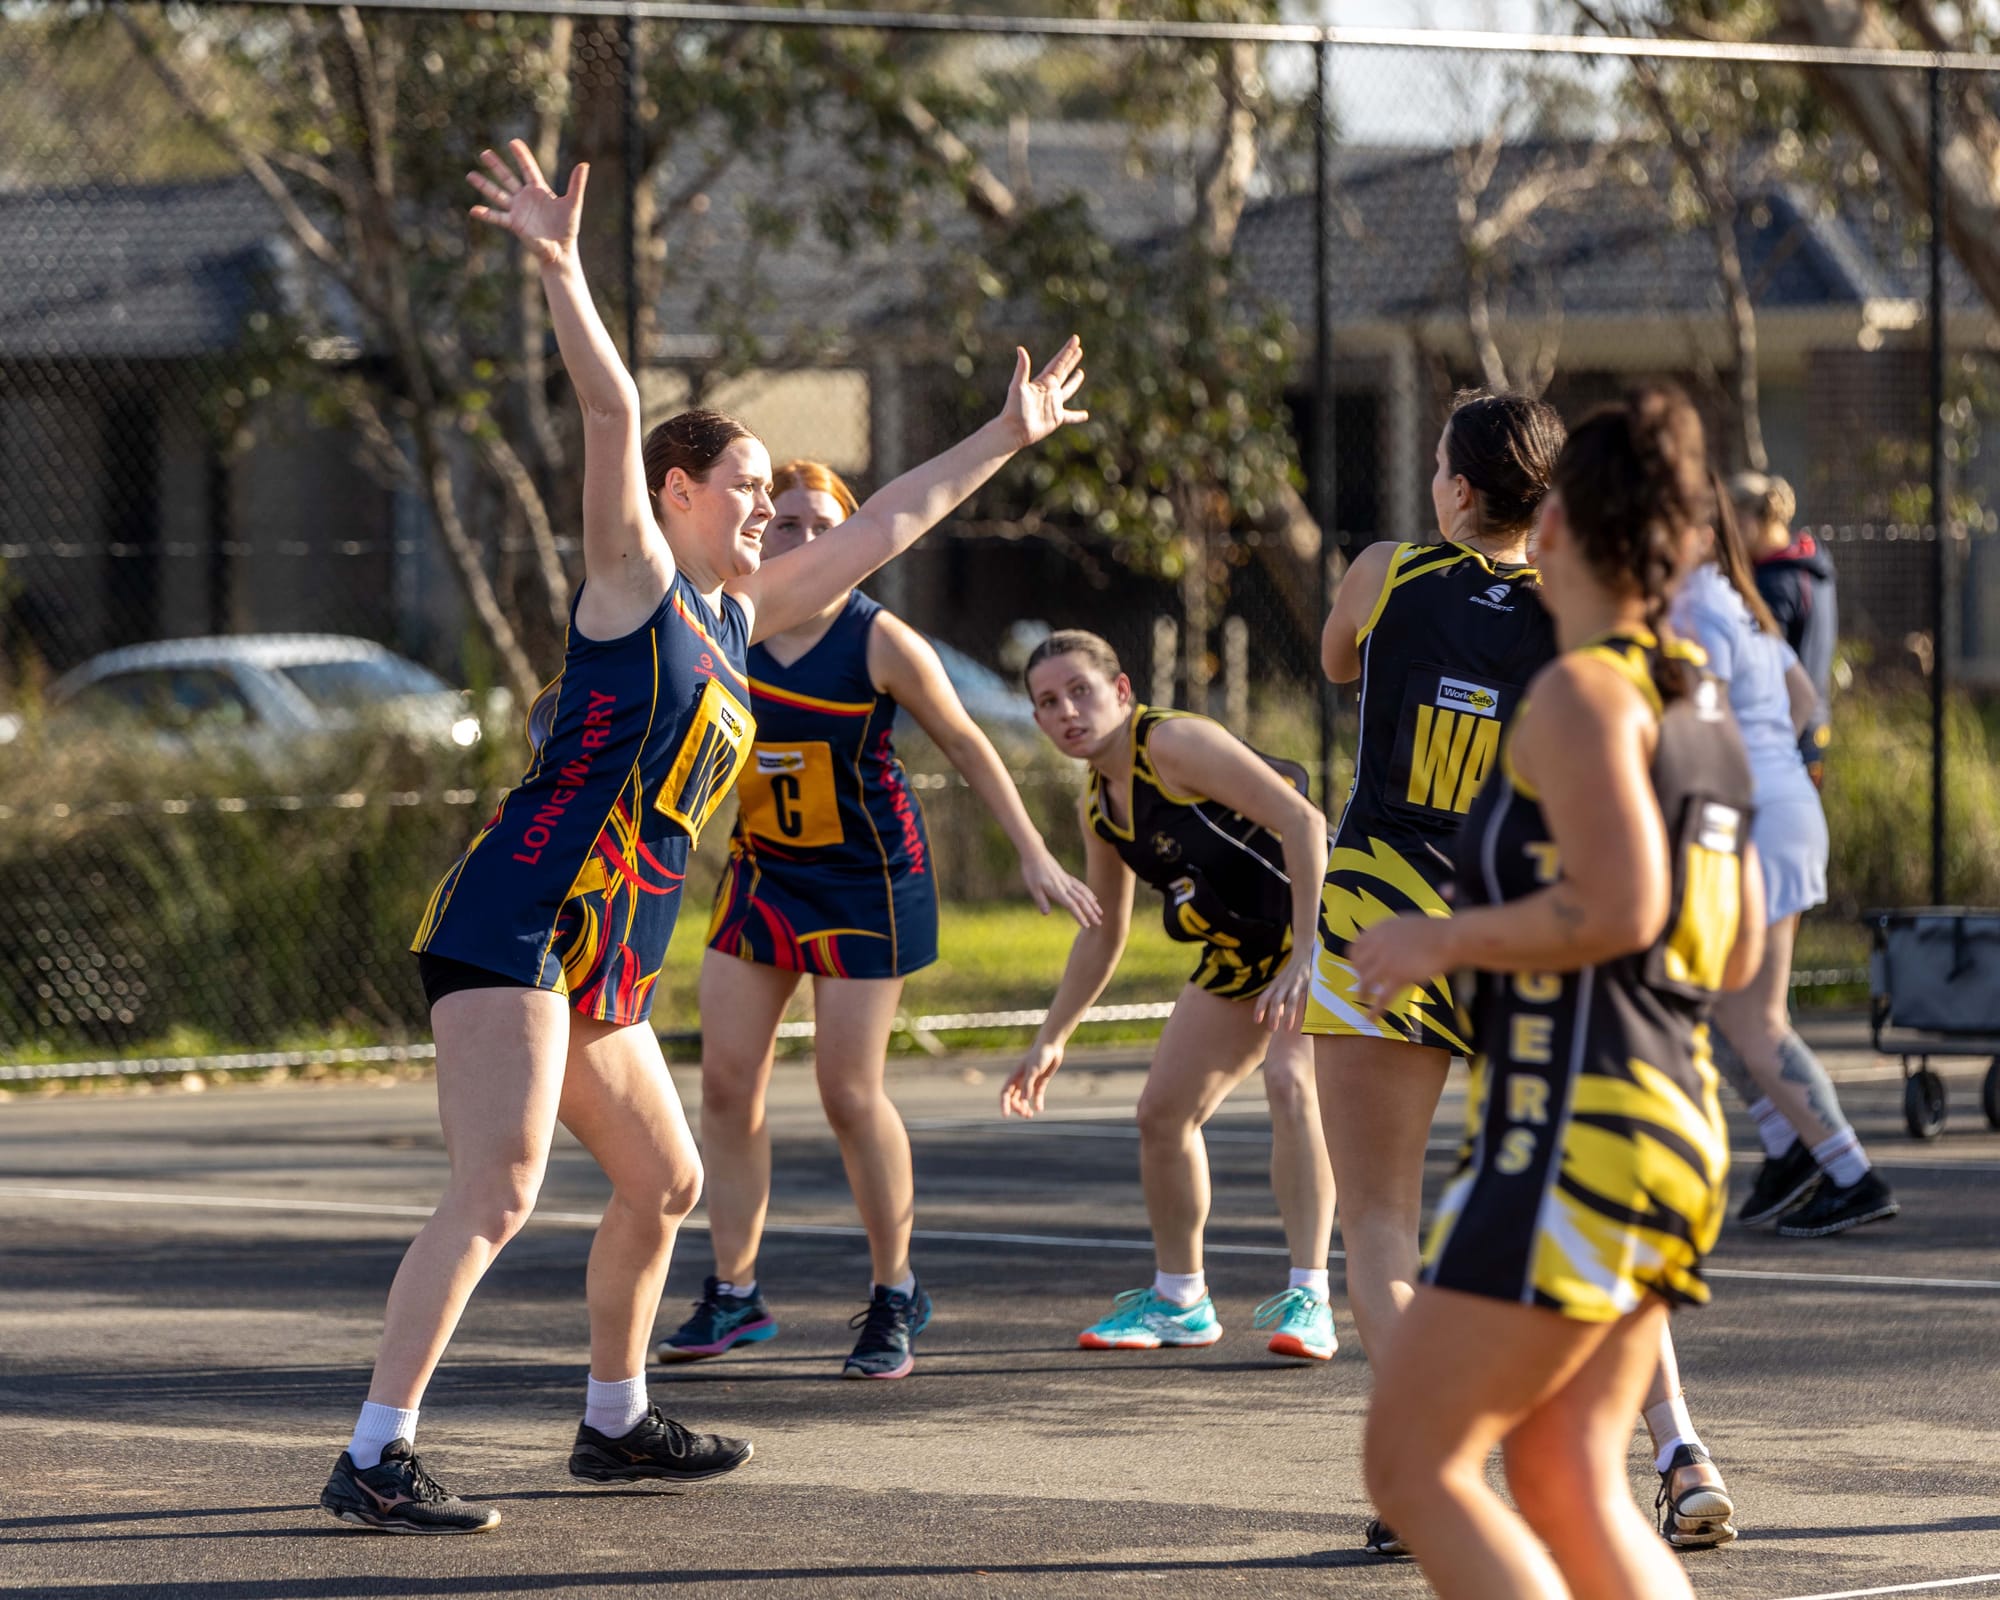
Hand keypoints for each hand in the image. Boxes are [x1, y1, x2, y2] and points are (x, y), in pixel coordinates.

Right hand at [467, 140, 586, 267]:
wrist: (561, 249)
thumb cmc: (568, 226)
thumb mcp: (573, 203)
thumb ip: (576, 184)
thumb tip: (584, 164)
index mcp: (539, 190)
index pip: (528, 168)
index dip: (521, 155)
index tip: (513, 142)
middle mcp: (525, 197)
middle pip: (508, 178)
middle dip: (496, 166)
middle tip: (483, 153)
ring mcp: (518, 210)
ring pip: (498, 194)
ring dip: (484, 185)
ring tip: (470, 175)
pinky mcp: (514, 224)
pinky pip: (497, 217)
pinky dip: (486, 214)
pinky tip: (473, 210)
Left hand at [997, 337, 1087, 449]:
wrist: (1013, 429)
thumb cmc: (1014, 408)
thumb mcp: (1018, 386)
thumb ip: (1022, 368)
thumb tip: (1020, 348)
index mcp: (1043, 381)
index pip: (1058, 362)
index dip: (1067, 351)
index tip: (1075, 339)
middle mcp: (1049, 391)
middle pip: (1063, 371)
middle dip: (1071, 360)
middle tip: (1079, 349)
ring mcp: (1053, 404)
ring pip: (1067, 390)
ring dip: (1074, 382)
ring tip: (1081, 373)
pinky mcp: (1056, 418)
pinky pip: (1070, 416)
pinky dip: (1078, 416)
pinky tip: (1086, 415)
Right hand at [1002, 1039, 1064, 1118]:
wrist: (1051, 1046)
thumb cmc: (1040, 1055)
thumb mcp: (1033, 1070)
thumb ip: (1028, 1085)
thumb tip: (1024, 1100)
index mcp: (1014, 1076)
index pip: (1005, 1093)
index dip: (1004, 1104)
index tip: (1006, 1115)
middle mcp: (1020, 1080)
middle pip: (1014, 1098)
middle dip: (1017, 1108)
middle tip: (1025, 1114)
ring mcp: (1031, 1081)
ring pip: (1024, 1098)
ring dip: (1025, 1107)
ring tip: (1030, 1115)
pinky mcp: (1040, 1081)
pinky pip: (1037, 1095)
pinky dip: (1037, 1102)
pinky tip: (1039, 1109)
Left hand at [1020, 847, 1101, 927]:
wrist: (1034, 853)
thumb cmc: (1031, 871)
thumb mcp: (1032, 887)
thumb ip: (1041, 900)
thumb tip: (1046, 914)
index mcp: (1057, 890)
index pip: (1072, 905)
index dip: (1080, 916)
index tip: (1087, 926)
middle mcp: (1065, 886)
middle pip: (1081, 901)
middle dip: (1091, 913)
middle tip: (1099, 923)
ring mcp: (1067, 881)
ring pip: (1084, 894)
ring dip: (1093, 904)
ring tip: (1100, 913)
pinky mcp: (1066, 876)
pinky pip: (1081, 886)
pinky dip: (1089, 893)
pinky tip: (1093, 898)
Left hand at [1252, 952, 1311, 1033]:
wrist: (1304, 954)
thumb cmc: (1292, 973)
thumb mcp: (1282, 985)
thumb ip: (1280, 1000)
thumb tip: (1277, 1015)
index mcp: (1275, 985)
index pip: (1263, 997)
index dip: (1259, 1009)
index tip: (1256, 1021)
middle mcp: (1282, 985)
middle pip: (1274, 1001)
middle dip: (1272, 1015)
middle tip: (1272, 1029)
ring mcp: (1293, 984)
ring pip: (1289, 1001)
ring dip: (1287, 1015)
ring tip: (1287, 1028)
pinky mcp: (1305, 984)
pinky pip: (1304, 997)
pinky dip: (1302, 1007)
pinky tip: (1304, 1018)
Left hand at [1347, 913, 1454, 1020]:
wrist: (1450, 939)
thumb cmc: (1434, 931)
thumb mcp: (1405, 924)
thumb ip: (1390, 934)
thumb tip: (1385, 943)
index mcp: (1379, 929)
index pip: (1356, 946)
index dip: (1355, 958)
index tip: (1359, 966)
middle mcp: (1378, 944)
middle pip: (1358, 965)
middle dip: (1359, 975)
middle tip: (1365, 983)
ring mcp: (1387, 961)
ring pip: (1365, 981)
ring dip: (1362, 993)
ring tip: (1363, 1001)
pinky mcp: (1399, 977)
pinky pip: (1382, 997)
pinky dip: (1375, 1010)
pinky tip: (1372, 1019)